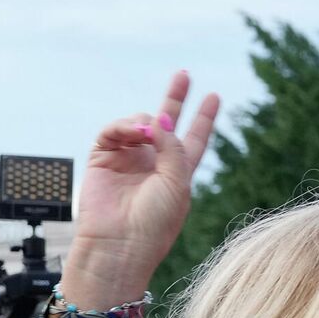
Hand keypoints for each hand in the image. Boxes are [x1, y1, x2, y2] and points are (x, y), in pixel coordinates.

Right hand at [65, 72, 218, 311]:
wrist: (119, 243)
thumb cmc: (154, 222)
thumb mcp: (177, 183)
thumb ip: (173, 148)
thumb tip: (160, 118)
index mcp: (179, 172)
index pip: (195, 139)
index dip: (205, 118)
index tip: (215, 96)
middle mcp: (154, 162)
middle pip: (166, 122)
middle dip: (175, 98)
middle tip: (184, 74)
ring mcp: (128, 158)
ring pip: (140, 124)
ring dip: (147, 122)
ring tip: (149, 131)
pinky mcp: (103, 157)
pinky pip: (115, 131)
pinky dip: (126, 126)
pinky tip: (136, 131)